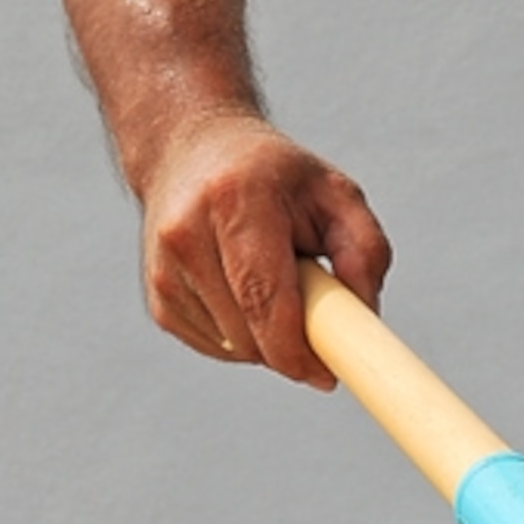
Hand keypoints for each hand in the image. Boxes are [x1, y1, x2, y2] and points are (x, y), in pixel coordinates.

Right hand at [134, 109, 392, 388]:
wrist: (192, 151)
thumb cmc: (274, 175)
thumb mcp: (334, 192)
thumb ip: (364, 249)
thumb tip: (364, 314)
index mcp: (235, 199)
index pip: (264, 298)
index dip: (298, 350)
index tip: (328, 373)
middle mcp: (188, 235)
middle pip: (250, 333)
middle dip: (293, 343)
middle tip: (318, 311)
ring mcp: (165, 270)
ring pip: (235, 347)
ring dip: (268, 337)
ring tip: (273, 278)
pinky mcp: (159, 299)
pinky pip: (217, 346)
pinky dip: (244, 335)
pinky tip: (244, 289)